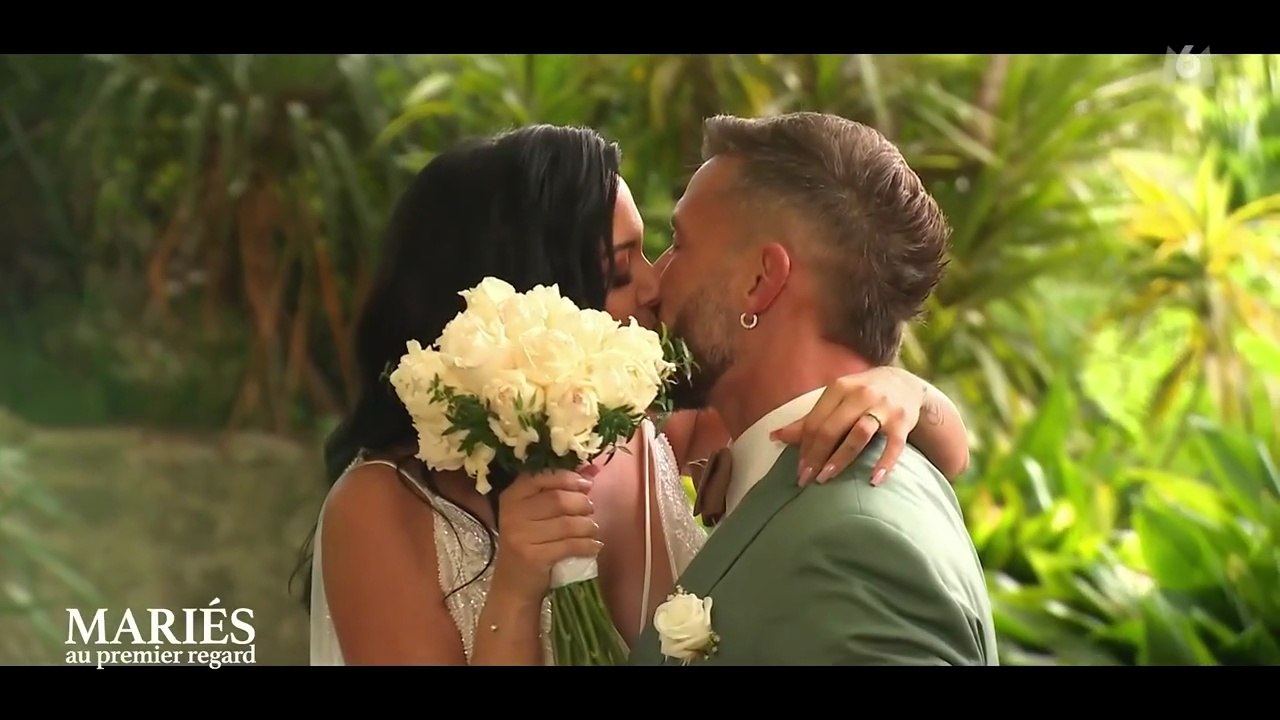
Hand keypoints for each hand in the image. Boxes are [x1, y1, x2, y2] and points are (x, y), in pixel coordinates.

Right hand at [491, 468, 601, 604]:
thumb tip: (593, 469)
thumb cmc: (530, 543)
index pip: (542, 476)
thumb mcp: (538, 514)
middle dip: (582, 503)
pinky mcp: (533, 557)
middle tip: (590, 510)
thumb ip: (560, 489)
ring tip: (592, 530)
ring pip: (568, 524)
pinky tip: (594, 546)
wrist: (514, 586)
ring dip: (588, 526)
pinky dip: (588, 545)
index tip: (586, 485)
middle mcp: (512, 513)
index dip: (568, 478)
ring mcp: (520, 536)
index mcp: (512, 496)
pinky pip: (570, 545)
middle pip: (558, 500)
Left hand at [770, 367, 926, 486]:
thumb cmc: (862, 395)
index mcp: (839, 388)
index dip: (804, 447)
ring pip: (858, 434)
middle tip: (807, 479)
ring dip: (841, 457)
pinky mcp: (903, 422)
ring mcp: (883, 408)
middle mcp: (860, 394)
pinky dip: (884, 463)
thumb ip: (809, 420)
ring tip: (827, 477)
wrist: (906, 384)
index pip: (816, 421)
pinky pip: (894, 445)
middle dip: (817, 455)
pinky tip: (874, 480)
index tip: (798, 470)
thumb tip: (775, 436)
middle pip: (832, 428)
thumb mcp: (836, 400)